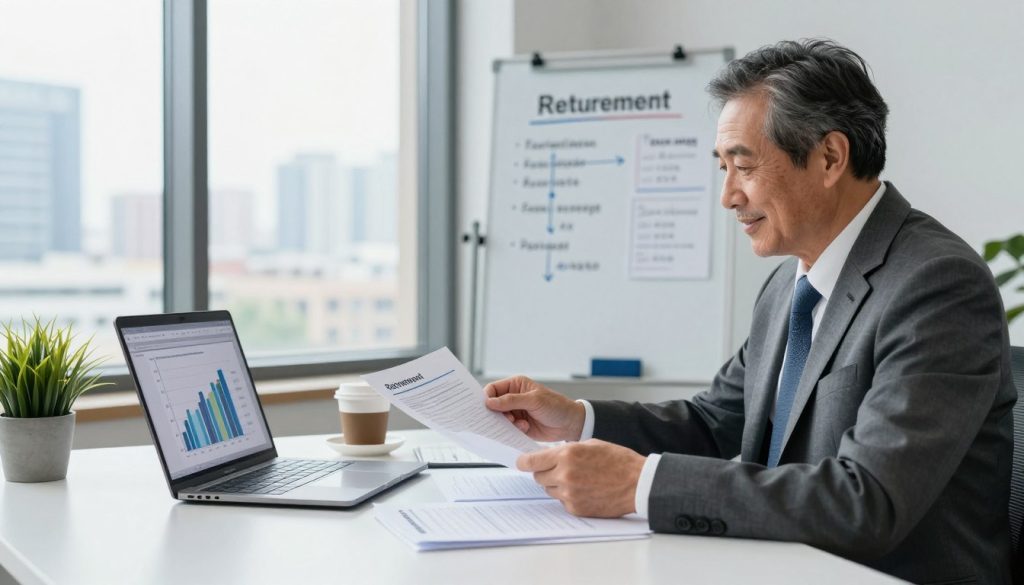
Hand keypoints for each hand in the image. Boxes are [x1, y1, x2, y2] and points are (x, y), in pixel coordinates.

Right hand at [484, 375, 584, 441]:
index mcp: (515, 385)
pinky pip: (506, 429)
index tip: (485, 408)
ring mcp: (515, 412)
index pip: (493, 389)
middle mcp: (513, 398)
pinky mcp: (518, 426)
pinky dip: (512, 430)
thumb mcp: (533, 400)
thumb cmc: (556, 406)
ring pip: (498, 419)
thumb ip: (511, 401)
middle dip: (495, 413)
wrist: (570, 424)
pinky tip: (525, 428)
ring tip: (518, 424)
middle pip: (493, 405)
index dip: (486, 398)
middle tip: (503, 418)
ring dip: (505, 423)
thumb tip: (489, 402)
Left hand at [517, 440, 645, 517]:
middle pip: (538, 477)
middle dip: (544, 472)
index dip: (524, 462)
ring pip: (549, 490)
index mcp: (567, 454)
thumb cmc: (617, 460)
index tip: (522, 462)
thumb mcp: (589, 444)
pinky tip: (584, 490)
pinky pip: (562, 501)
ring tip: (577, 479)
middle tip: (557, 469)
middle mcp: (564, 474)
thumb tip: (547, 456)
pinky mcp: (575, 508)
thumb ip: (566, 450)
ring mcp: (569, 493)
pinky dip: (568, 496)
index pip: (531, 461)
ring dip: (556, 484)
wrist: (637, 482)